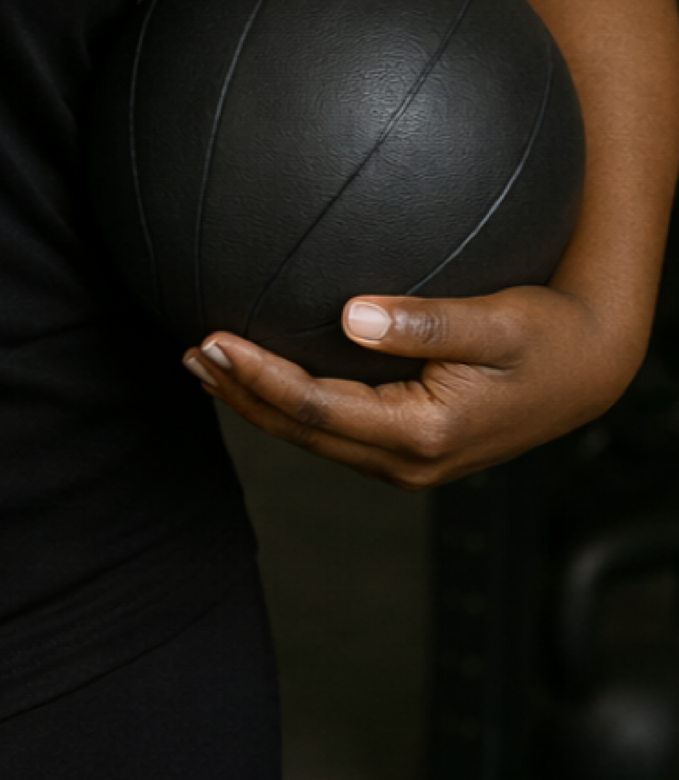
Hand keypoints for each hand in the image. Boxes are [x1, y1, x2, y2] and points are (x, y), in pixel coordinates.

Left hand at [182, 285, 644, 488]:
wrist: (588, 371)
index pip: (314, 407)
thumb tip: (351, 316)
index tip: (211, 339)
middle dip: (240, 394)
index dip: (257, 376)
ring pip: (311, 437)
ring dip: (256, 402)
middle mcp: (407, 462)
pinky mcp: (407, 450)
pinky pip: (332, 430)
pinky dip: (289, 403)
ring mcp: (405, 463)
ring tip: (206, 364)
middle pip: (300, 432)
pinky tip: (261, 374)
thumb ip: (425, 322)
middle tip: (190, 351)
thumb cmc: (547, 337)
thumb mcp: (497, 322)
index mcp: (422, 434)